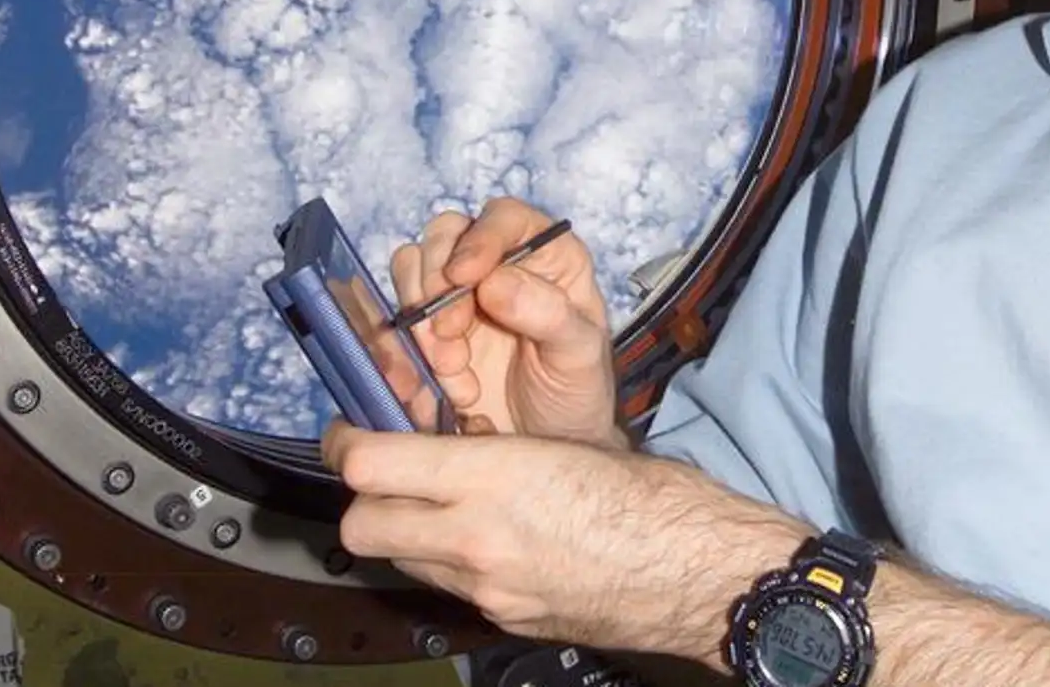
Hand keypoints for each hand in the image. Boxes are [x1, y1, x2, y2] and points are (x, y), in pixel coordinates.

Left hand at [323, 421, 808, 660]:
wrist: (703, 574)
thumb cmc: (657, 497)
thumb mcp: (570, 444)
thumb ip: (494, 452)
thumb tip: (447, 443)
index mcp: (495, 478)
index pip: (370, 466)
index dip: (347, 443)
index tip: (352, 430)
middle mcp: (476, 540)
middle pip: (361, 527)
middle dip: (360, 500)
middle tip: (382, 474)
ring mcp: (487, 589)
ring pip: (400, 561)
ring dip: (402, 533)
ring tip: (439, 505)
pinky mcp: (506, 619)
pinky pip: (448, 588)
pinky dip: (449, 562)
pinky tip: (490, 541)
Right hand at [394, 197, 624, 447]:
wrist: (546, 445)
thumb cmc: (577, 393)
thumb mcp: (580, 354)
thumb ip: (549, 314)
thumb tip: (495, 282)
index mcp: (546, 256)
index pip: (504, 218)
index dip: (479, 239)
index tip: (463, 277)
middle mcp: (496, 266)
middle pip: (444, 237)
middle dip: (437, 285)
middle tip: (450, 338)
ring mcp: (456, 297)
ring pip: (410, 274)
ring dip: (419, 324)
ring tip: (452, 372)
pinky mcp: (425, 333)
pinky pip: (393, 324)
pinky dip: (401, 356)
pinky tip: (431, 391)